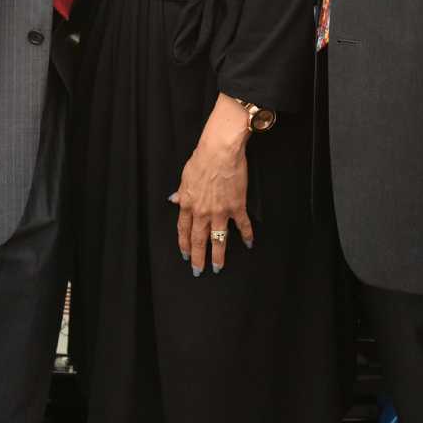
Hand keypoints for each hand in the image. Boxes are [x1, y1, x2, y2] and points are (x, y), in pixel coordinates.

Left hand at [171, 94, 253, 275]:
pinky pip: (242, 225)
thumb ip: (181, 192)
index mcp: (188, 204)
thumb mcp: (185, 176)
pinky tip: (249, 243)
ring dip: (218, 255)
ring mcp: (220, 211)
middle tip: (198, 270)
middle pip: (198, 240)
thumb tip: (174, 200)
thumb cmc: (201, 159)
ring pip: (218, 239)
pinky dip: (246, 235)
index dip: (184, 244)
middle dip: (198, 257)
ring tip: (218, 267)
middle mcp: (202, 212)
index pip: (183, 230)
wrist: (220, 151)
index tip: (185, 255)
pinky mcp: (236, 206)